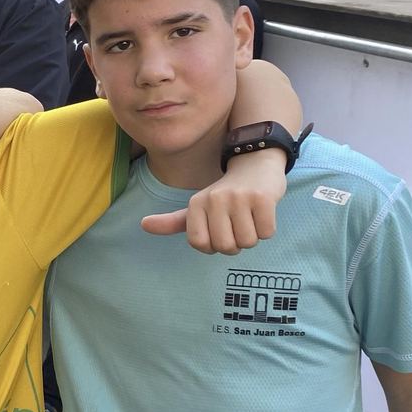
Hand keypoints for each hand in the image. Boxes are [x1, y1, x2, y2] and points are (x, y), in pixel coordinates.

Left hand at [141, 150, 286, 253]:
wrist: (254, 164)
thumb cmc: (225, 194)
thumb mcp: (198, 206)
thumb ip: (173, 221)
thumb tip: (143, 225)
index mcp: (196, 203)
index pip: (200, 244)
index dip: (212, 246)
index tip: (219, 232)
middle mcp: (214, 199)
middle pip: (225, 247)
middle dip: (234, 244)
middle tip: (237, 227)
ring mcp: (239, 197)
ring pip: (247, 242)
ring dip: (252, 237)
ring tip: (249, 218)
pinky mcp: (263, 198)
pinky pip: (266, 233)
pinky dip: (267, 229)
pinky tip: (262, 212)